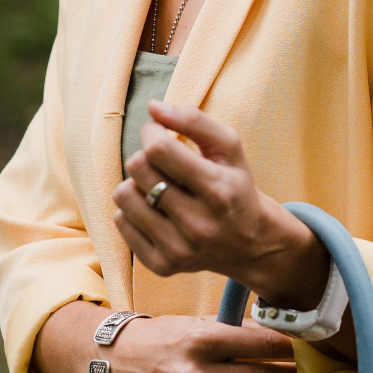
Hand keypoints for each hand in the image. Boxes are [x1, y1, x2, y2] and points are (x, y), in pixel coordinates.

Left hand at [114, 101, 328, 304]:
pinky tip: (155, 212)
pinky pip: (121, 222)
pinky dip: (132, 211)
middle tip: (161, 162)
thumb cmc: (235, 187)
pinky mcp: (162, 265)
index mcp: (218, 190)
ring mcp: (179, 249)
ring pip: (123, 196)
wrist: (252, 244)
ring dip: (135, 184)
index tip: (158, 133)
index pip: (159, 149)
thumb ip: (194, 120)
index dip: (151, 132)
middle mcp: (198, 224)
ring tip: (156, 187)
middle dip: (145, 156)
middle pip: (138, 169)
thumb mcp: (229, 148)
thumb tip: (153, 107)